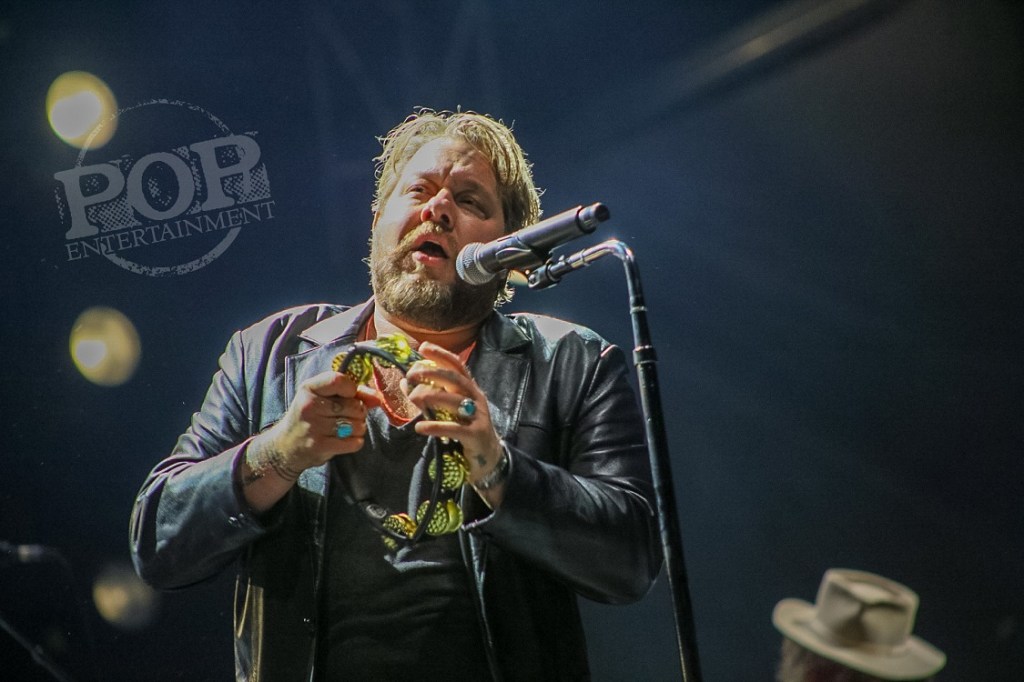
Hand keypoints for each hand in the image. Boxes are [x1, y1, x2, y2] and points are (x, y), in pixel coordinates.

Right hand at [255, 370, 380, 473]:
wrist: (286, 446)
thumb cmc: (311, 417)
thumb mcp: (323, 398)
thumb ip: (352, 393)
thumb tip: (378, 398)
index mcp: (309, 388)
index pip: (339, 380)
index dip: (352, 389)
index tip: (349, 395)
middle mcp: (309, 406)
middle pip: (355, 405)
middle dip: (358, 412)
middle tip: (347, 416)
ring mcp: (314, 427)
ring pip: (357, 425)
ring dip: (358, 428)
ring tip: (345, 429)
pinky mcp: (320, 446)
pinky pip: (354, 442)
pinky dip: (355, 442)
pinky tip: (344, 440)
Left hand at [403, 342, 503, 490]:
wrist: (488, 458)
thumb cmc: (465, 430)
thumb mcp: (448, 411)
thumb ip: (429, 397)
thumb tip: (405, 383)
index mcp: (470, 390)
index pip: (457, 366)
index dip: (442, 355)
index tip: (423, 347)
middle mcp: (477, 399)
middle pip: (456, 379)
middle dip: (433, 373)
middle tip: (413, 373)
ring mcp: (478, 416)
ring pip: (455, 401)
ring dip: (432, 397)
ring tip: (413, 397)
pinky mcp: (476, 435)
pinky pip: (454, 428)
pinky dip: (435, 426)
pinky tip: (419, 428)